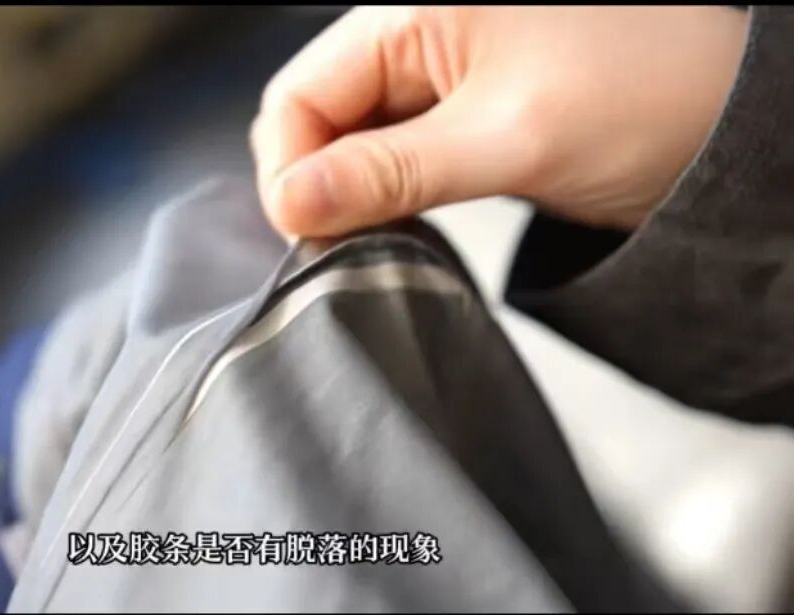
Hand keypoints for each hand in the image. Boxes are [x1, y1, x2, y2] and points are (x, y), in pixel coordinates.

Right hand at [251, 6, 748, 237]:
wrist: (729, 133)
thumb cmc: (650, 99)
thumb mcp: (507, 140)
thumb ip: (390, 171)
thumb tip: (294, 200)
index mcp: (420, 6)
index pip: (304, 89)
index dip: (290, 167)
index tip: (302, 231)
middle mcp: (421, 27)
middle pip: (320, 109)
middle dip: (316, 180)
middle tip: (334, 242)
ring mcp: (440, 69)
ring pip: (352, 134)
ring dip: (350, 188)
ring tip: (370, 233)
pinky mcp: (460, 109)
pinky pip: (392, 148)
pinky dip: (384, 188)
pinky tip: (396, 217)